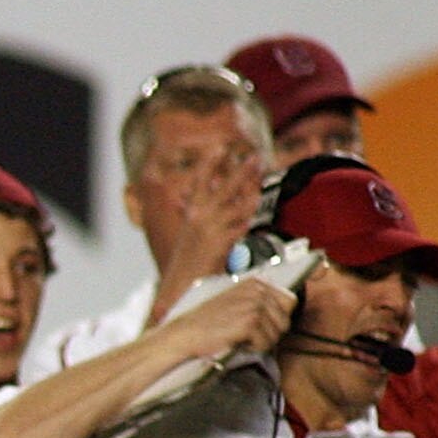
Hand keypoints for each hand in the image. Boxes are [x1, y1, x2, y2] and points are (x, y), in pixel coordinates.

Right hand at [155, 158, 261, 304]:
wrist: (178, 289)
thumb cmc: (186, 266)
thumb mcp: (188, 239)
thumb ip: (193, 218)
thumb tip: (193, 203)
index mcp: (190, 216)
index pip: (197, 184)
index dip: (208, 165)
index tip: (219, 148)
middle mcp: (197, 219)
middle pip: (220, 188)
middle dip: (237, 171)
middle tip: (252, 157)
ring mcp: (209, 229)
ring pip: (233, 201)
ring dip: (248, 185)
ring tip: (259, 171)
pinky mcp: (219, 241)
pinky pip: (239, 221)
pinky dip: (248, 209)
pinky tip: (257, 199)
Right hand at [162, 275, 294, 365]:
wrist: (185, 334)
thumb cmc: (206, 323)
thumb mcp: (234, 302)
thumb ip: (257, 301)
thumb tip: (283, 310)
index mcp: (255, 283)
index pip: (288, 301)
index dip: (277, 318)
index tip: (262, 327)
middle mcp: (258, 291)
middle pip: (285, 319)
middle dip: (271, 332)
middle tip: (249, 337)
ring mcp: (255, 305)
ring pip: (277, 332)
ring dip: (262, 342)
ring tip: (242, 340)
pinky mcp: (250, 322)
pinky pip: (266, 342)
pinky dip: (254, 349)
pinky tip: (238, 344)